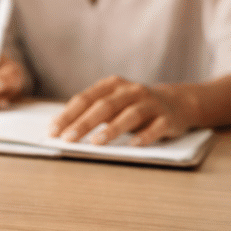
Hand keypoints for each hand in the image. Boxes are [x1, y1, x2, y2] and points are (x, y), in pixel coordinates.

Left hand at [49, 76, 195, 146]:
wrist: (177, 102)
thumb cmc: (133, 106)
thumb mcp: (112, 103)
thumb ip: (90, 111)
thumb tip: (59, 128)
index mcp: (111, 85)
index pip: (85, 99)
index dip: (68, 114)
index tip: (53, 131)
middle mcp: (131, 91)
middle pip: (104, 106)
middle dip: (84, 122)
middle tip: (68, 138)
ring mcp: (151, 103)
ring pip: (130, 115)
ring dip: (112, 129)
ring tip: (96, 142)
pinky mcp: (168, 118)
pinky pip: (157, 127)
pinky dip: (145, 136)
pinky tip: (133, 145)